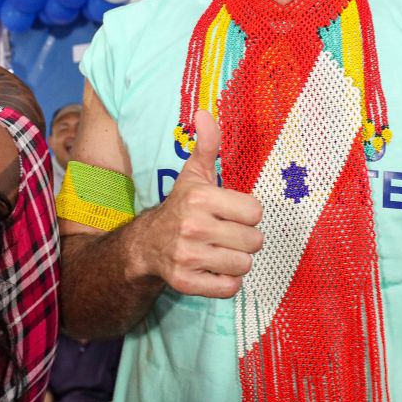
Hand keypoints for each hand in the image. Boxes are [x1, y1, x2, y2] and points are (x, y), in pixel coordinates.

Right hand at [130, 109, 262, 297]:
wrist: (146, 244)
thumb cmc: (181, 207)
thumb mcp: (194, 174)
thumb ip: (207, 144)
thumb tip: (204, 112)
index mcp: (200, 198)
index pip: (255, 211)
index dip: (246, 213)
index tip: (230, 213)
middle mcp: (193, 227)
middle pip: (254, 241)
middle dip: (244, 239)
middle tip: (226, 234)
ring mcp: (188, 257)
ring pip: (243, 265)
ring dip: (236, 260)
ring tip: (219, 251)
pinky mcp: (186, 283)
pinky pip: (229, 288)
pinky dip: (226, 282)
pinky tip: (213, 268)